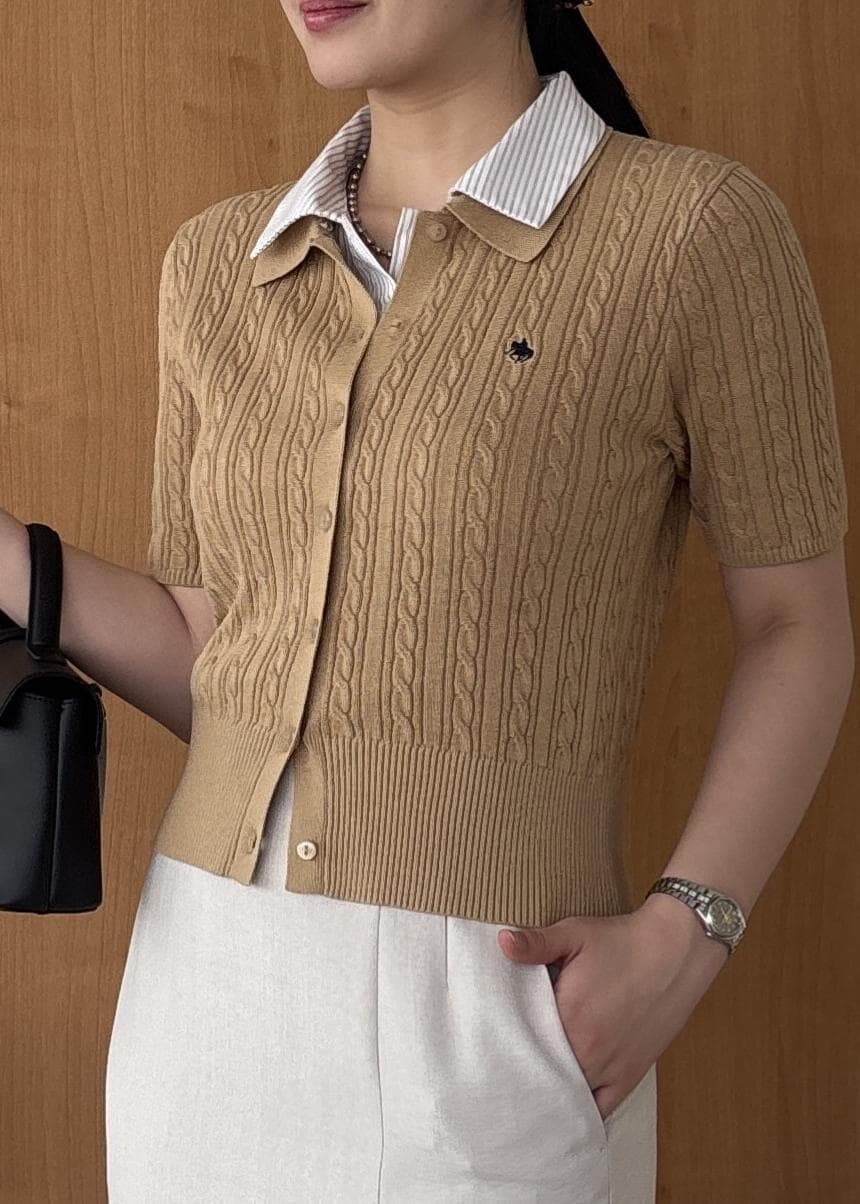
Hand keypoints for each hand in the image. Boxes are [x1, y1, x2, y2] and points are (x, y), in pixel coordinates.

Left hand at [497, 896, 729, 1120]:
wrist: (675, 950)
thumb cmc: (623, 942)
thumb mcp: (575, 934)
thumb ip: (536, 943)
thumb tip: (502, 942)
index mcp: (569, 1017)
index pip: (523, 1044)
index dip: (506, 1044)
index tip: (493, 1042)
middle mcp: (589, 1051)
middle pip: (543, 1075)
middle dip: (524, 1071)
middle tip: (503, 1068)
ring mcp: (611, 1068)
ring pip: (568, 1096)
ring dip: (549, 1092)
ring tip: (528, 1089)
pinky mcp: (630, 1075)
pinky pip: (601, 1109)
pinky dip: (582, 1111)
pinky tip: (566, 1111)